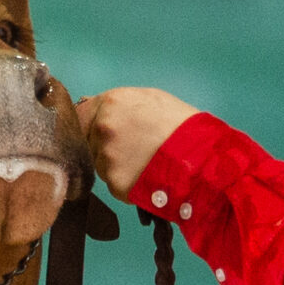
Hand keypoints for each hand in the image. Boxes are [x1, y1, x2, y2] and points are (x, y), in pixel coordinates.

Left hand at [76, 88, 200, 200]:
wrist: (203, 157)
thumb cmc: (182, 126)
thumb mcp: (151, 100)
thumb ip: (120, 105)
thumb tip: (99, 113)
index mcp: (111, 102)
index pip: (80, 116)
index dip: (90, 126)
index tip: (102, 134)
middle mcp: (103, 128)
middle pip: (89, 143)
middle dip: (104, 148)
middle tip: (134, 151)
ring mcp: (107, 158)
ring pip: (100, 165)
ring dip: (116, 167)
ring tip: (145, 164)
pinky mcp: (115, 184)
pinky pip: (114, 184)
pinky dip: (127, 184)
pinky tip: (147, 177)